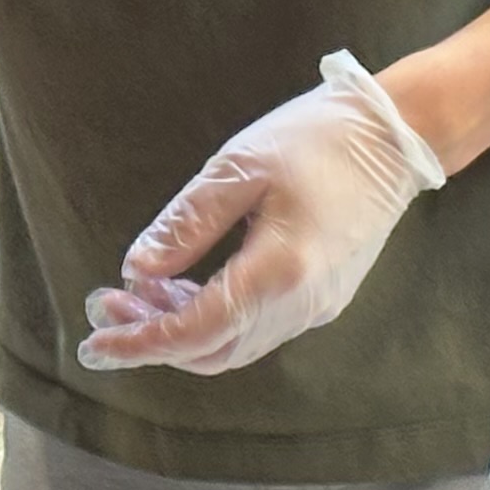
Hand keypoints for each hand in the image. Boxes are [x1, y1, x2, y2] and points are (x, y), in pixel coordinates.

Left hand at [78, 52, 443, 375]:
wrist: (396, 137)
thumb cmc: (317, 139)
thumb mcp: (239, 168)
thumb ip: (185, 223)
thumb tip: (135, 269)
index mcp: (279, 272)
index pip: (195, 332)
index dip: (139, 343)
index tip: (93, 344)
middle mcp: (301, 304)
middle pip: (211, 351)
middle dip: (152, 337)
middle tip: (105, 304)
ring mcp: (316, 307)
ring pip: (233, 345)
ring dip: (181, 330)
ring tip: (139, 291)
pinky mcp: (323, 298)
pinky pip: (256, 329)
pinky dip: (212, 319)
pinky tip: (184, 284)